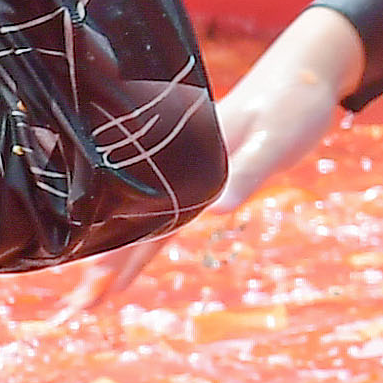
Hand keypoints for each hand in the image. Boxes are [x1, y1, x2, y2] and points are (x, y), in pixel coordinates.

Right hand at [96, 9, 360, 288]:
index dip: (118, 249)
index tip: (92, 282)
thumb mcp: (276, 140)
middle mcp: (178, 164)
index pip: (145, 212)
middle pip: (132, 223)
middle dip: (103, 266)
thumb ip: (247, 172)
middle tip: (76, 309)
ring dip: (119, 260)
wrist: (307, 73)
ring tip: (90, 298)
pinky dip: (145, 240)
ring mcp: (186, 171)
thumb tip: (216, 212)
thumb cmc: (295, 104)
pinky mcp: (201, 174)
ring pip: (144, 224)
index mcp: (188, 156)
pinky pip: (165, 216)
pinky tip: (130, 265)